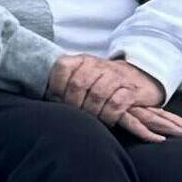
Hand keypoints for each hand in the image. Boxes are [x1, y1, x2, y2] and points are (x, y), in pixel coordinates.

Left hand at [51, 48, 181, 134]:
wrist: (139, 78)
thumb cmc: (103, 83)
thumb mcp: (83, 76)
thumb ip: (63, 83)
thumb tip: (41, 98)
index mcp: (82, 60)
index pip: (63, 67)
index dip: (56, 87)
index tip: (55, 101)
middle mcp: (98, 65)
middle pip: (79, 83)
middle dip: (73, 104)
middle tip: (73, 116)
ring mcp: (116, 77)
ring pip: (98, 94)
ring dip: (91, 112)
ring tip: (90, 121)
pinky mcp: (131, 91)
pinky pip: (117, 104)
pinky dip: (108, 116)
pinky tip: (106, 121)